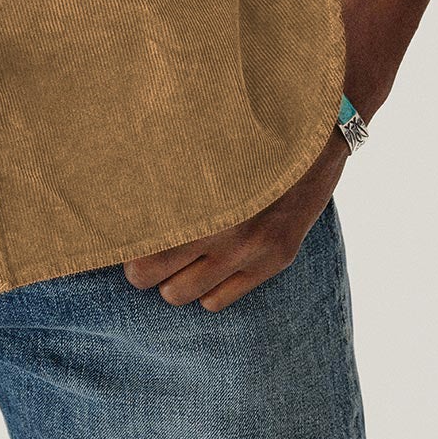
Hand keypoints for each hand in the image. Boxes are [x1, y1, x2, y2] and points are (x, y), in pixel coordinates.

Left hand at [121, 127, 347, 310]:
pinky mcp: (275, 261)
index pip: (146, 255)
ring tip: (177, 257)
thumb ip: (169, 177)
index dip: (129, 252)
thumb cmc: (248, 137)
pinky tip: (209, 266)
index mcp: (203, 202)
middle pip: (156, 282)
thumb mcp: (204, 150)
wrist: (314, 138)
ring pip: (184, 295)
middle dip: (145, 270)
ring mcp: (252, 251)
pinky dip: (207, 289)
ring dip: (175, 281)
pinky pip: (218, 301)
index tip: (124, 240)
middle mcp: (226, 232)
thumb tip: (123, 184)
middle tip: (146, 252)